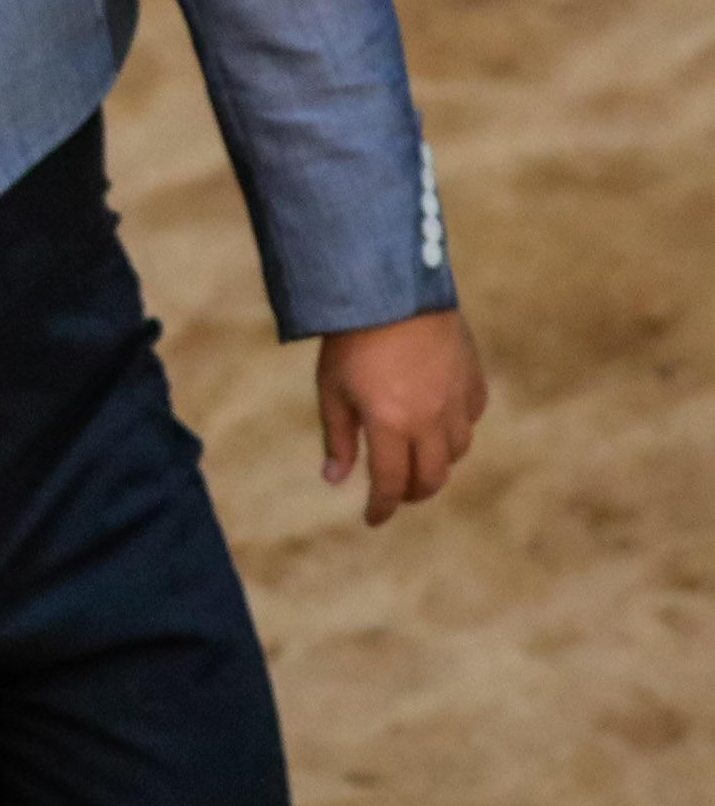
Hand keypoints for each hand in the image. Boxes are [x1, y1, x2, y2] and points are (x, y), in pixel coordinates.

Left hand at [316, 308, 487, 526]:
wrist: (390, 286)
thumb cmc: (350, 339)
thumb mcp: (331, 389)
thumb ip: (338, 437)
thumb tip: (336, 480)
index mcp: (391, 424)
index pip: (391, 483)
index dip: (382, 508)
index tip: (373, 519)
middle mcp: (431, 418)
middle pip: (432, 477)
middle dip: (412, 493)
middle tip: (396, 494)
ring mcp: (457, 398)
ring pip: (457, 451)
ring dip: (437, 463)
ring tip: (416, 459)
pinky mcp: (473, 376)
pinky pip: (472, 417)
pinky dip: (456, 429)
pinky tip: (439, 423)